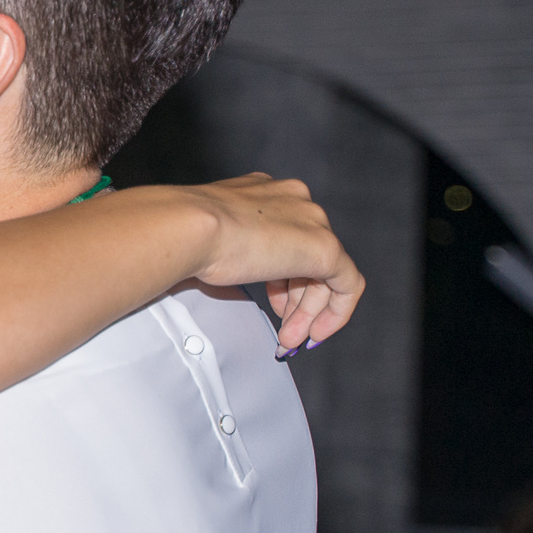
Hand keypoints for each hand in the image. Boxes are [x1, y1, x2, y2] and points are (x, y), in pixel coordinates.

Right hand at [182, 175, 364, 352]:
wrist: (188, 228)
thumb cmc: (184, 235)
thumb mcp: (211, 243)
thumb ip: (231, 253)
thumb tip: (227, 276)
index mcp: (264, 194)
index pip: (286, 237)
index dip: (282, 278)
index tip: (273, 303)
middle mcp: (294, 200)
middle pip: (308, 257)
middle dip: (297, 301)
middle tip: (283, 330)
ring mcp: (312, 221)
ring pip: (327, 272)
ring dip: (309, 312)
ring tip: (289, 338)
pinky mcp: (326, 248)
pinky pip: (348, 284)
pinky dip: (336, 312)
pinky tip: (317, 334)